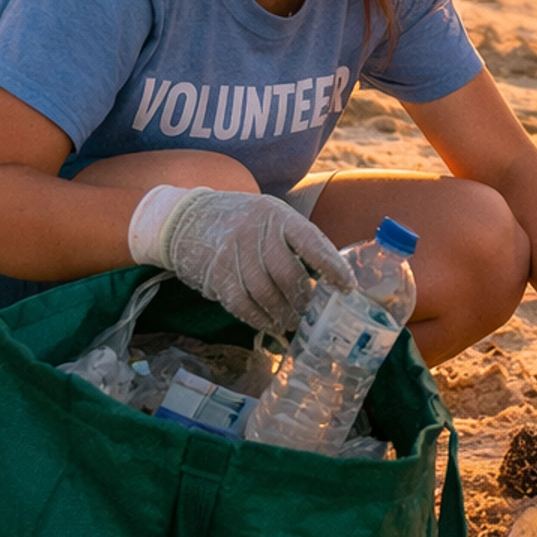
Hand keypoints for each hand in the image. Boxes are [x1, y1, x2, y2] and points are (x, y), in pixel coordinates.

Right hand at [139, 187, 354, 333]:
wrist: (188, 217)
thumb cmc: (242, 220)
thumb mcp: (271, 215)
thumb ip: (295, 239)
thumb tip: (330, 272)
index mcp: (277, 215)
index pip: (311, 242)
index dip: (332, 266)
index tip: (347, 287)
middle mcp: (256, 230)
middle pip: (288, 274)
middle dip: (303, 298)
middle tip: (311, 312)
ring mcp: (233, 251)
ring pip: (266, 293)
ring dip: (283, 313)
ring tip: (292, 321)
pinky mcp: (215, 273)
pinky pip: (242, 304)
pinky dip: (259, 318)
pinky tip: (269, 322)